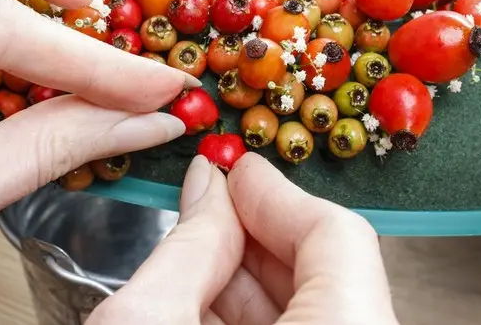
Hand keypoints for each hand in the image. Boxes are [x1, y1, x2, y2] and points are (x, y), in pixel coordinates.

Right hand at [89, 153, 398, 324]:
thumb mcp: (143, 324)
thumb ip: (187, 245)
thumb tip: (208, 185)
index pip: (337, 236)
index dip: (277, 193)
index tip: (237, 170)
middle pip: (327, 270)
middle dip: (257, 230)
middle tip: (211, 205)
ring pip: (313, 305)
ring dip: (250, 275)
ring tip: (200, 252)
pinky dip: (254, 312)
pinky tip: (209, 300)